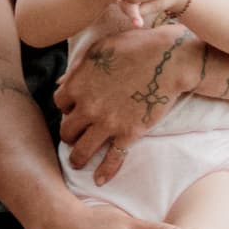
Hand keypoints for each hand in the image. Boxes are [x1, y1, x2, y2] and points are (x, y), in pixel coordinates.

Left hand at [53, 21, 195, 184]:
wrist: (169, 59)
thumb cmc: (135, 47)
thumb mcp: (100, 50)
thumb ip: (79, 68)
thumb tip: (62, 82)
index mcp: (78, 85)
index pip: (59, 104)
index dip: (66, 108)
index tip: (73, 110)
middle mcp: (88, 107)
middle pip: (66, 130)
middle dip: (69, 134)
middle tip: (73, 137)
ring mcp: (108, 123)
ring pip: (82, 150)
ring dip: (77, 158)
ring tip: (77, 163)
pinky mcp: (129, 133)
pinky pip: (113, 159)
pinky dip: (105, 172)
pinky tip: (100, 181)